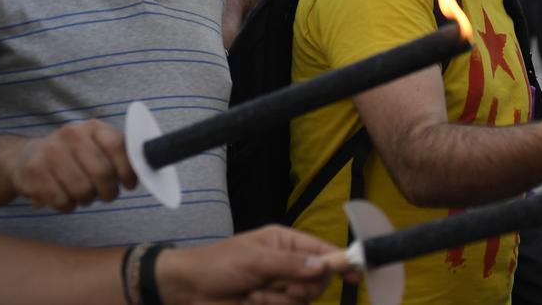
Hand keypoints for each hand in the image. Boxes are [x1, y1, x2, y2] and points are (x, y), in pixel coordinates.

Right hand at [4, 120, 136, 211]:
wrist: (25, 157)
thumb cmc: (73, 156)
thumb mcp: (96, 146)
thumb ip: (120, 155)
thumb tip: (148, 170)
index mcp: (92, 127)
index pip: (119, 146)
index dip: (129, 170)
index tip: (130, 184)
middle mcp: (70, 135)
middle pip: (102, 172)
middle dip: (110, 191)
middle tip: (108, 196)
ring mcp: (49, 152)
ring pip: (82, 190)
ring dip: (88, 200)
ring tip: (85, 196)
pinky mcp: (33, 172)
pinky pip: (61, 200)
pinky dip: (68, 206)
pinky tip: (66, 199)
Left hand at [158, 225, 358, 304]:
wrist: (186, 290)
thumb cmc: (217, 264)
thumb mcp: (254, 260)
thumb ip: (291, 264)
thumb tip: (324, 266)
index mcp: (286, 242)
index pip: (322, 250)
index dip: (341, 260)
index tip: (356, 272)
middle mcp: (287, 264)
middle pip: (317, 280)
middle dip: (301, 287)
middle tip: (283, 288)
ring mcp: (279, 286)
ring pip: (302, 299)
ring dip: (278, 300)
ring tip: (253, 295)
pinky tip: (249, 302)